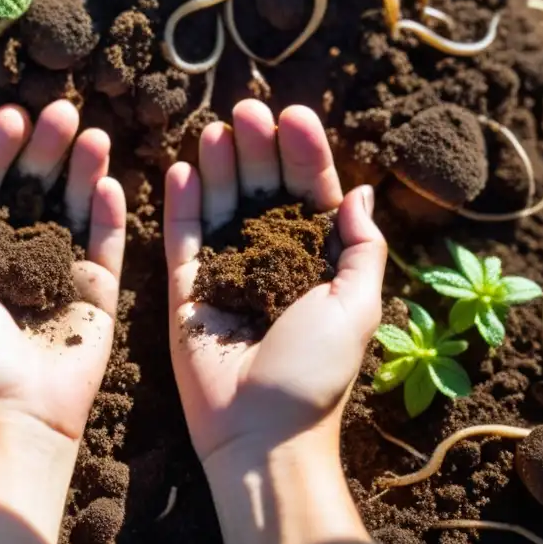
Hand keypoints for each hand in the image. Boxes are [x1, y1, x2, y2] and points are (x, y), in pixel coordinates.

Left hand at [0, 100, 124, 543]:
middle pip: (34, 186)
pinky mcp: (98, 288)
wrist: (17, 414)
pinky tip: (109, 178)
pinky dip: (109, 211)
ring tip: (92, 132)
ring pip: (74, 205)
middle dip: (45, 147)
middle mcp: (20, 252)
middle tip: (60, 110)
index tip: (12, 116)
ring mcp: (62, 268)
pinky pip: (107, 242)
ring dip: (82, 167)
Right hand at [164, 100, 385, 543]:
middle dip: (258, 149)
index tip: (294, 115)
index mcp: (315, 263)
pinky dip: (182, 204)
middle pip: (263, 190)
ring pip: (221, 207)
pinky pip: (182, 239)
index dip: (304, 154)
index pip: (310, 194)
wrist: (260, 433)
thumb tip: (361, 190)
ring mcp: (226, 272)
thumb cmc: (315, 371)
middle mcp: (270, 260)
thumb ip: (360, 246)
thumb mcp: (357, 305)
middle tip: (247, 110)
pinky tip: (184, 168)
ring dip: (221, 165)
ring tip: (217, 127)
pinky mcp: (187, 290)